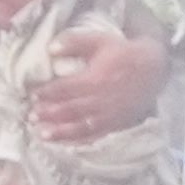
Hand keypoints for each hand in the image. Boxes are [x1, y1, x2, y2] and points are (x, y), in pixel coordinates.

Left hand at [29, 21, 161, 149]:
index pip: (63, 89)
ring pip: (79, 126)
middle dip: (48, 114)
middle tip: (31, 117)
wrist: (153, 68)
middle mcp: (99, 100)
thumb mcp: (99, 40)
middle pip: (68, 109)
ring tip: (42, 134)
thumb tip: (50, 48)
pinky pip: (94, 136)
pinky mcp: (114, 124)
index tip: (33, 96)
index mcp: (93, 79)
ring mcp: (107, 115)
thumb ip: (74, 42)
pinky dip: (78, 141)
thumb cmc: (123, 53)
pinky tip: (65, 144)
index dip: (46, 93)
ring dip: (59, 131)